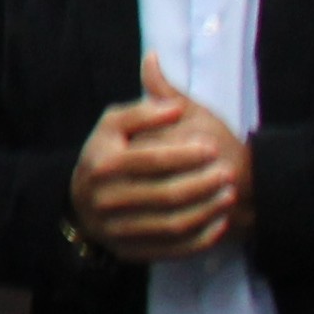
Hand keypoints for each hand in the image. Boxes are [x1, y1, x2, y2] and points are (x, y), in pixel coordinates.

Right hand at [73, 67, 253, 261]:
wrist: (85, 204)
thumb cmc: (110, 155)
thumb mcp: (115, 124)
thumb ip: (141, 101)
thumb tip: (155, 61)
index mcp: (100, 161)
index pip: (147, 159)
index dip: (182, 154)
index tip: (212, 147)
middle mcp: (103, 197)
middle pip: (163, 194)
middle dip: (201, 184)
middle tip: (228, 174)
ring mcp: (116, 229)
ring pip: (170, 225)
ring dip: (205, 211)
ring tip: (228, 195)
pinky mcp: (131, 251)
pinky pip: (171, 249)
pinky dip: (199, 238)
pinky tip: (220, 224)